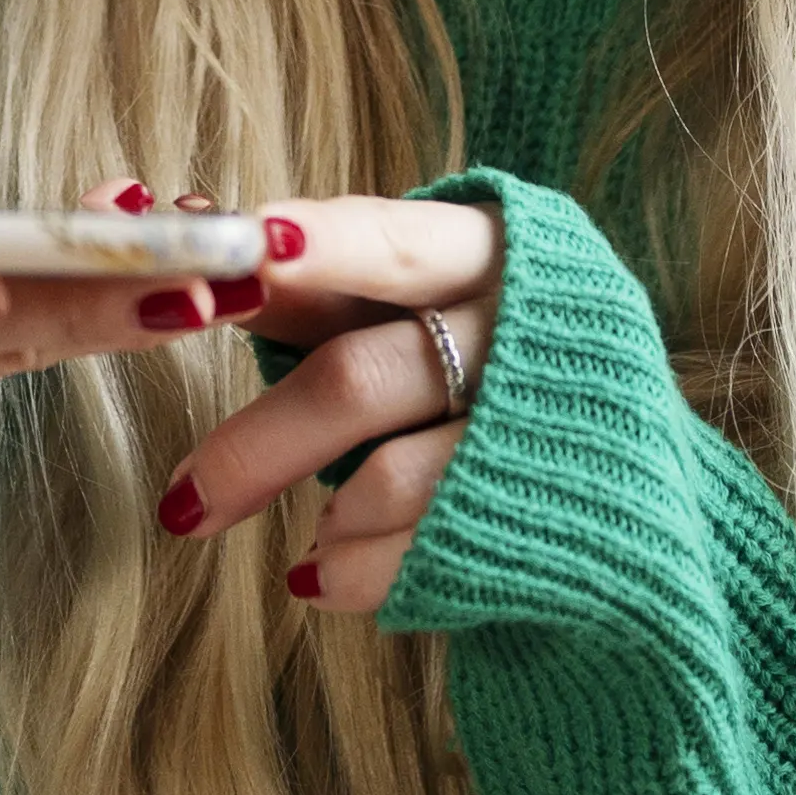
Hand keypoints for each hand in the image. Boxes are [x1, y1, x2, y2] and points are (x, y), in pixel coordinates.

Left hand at [147, 191, 504, 616]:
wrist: (615, 471)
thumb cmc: (484, 356)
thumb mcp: (420, 297)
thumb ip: (316, 277)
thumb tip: (189, 221)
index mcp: (493, 252)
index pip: (396, 244)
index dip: (323, 247)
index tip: (250, 247)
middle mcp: (526, 330)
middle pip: (362, 377)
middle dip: (261, 445)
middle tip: (180, 504)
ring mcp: (540, 428)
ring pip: (390, 477)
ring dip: (325, 516)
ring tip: (305, 538)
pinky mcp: (544, 512)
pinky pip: (423, 550)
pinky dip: (358, 570)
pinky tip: (329, 573)